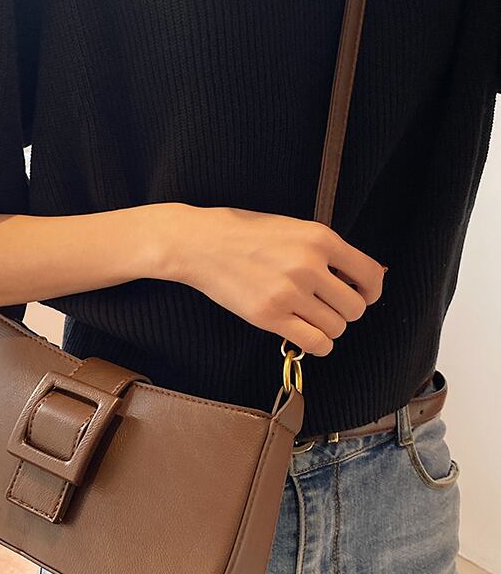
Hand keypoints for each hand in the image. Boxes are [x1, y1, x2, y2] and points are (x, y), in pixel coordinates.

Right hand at [160, 204, 386, 356]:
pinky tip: (308, 336)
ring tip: (311, 318)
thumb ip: (328, 250)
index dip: (372, 291)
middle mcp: (308, 265)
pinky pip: (314, 343)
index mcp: (319, 238)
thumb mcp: (294, 228)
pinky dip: (319, 345)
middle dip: (346, 312)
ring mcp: (289, 292)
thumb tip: (372, 275)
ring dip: (328, 328)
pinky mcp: (269, 316)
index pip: (370, 274)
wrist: (201, 243)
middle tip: (327, 307)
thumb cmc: (245, 233)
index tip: (363, 296)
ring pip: (336, 328)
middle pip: (355, 307)